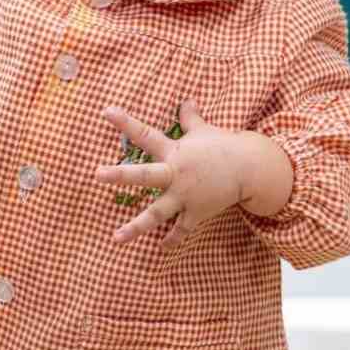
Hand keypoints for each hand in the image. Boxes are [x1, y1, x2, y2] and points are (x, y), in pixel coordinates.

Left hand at [95, 101, 290, 248]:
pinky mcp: (196, 212)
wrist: (252, 168)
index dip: (125, 122)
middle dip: (121, 175)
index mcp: (173, 152)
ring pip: (157, 213)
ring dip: (136, 227)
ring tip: (116, 237)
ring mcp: (185, 196)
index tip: (106, 111)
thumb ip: (190, 118)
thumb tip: (186, 100)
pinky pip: (182, 229)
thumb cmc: (223, 146)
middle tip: (97, 173)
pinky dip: (172, 240)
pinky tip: (161, 249)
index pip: (145, 134)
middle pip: (145, 174)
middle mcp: (176, 174)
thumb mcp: (204, 130)